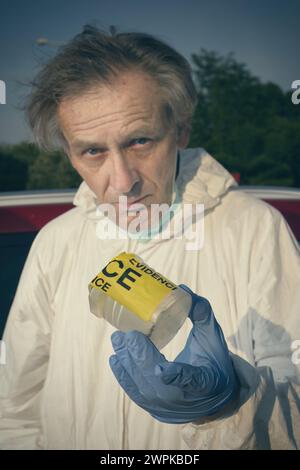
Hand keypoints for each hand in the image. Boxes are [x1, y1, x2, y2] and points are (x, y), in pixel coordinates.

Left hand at [109, 284, 237, 423]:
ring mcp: (169, 408)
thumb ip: (202, 313)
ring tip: (118, 341)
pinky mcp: (156, 410)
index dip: (176, 376)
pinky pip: (137, 394)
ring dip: (128, 364)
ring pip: (144, 389)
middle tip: (126, 335)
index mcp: (206, 382)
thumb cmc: (214, 362)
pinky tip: (116, 359)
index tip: (163, 368)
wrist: (216, 398)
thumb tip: (183, 290)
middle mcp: (186, 400)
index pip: (191, 380)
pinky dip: (124, 377)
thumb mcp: (214, 338)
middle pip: (159, 384)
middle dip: (140, 360)